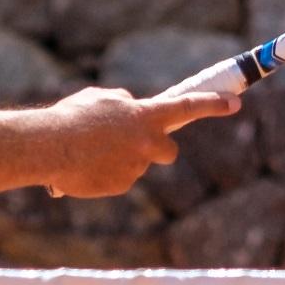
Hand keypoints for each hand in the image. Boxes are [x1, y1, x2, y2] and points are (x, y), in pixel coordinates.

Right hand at [33, 86, 223, 198]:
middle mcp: (148, 143)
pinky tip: (85, 165)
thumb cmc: (73, 116)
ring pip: (136, 163)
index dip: (213, 105)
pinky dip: (106, 173)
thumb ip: (124, 104)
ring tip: (89, 149)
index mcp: (146, 116)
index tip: (235, 103)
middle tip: (135, 143)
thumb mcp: (102, 98)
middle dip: (157, 148)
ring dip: (120, 158)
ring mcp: (137, 167)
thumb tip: (131, 111)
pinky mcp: (122, 186)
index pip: (188, 107)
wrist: (50, 146)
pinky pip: (119, 178)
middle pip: (169, 150)